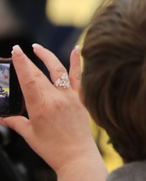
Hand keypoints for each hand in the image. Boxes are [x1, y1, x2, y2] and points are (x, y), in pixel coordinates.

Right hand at [0, 45, 105, 179]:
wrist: (76, 155)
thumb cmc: (52, 148)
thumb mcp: (29, 134)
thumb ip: (15, 122)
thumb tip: (2, 116)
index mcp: (40, 107)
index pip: (28, 81)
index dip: (21, 64)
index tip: (16, 51)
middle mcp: (56, 99)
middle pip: (40, 75)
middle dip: (28, 61)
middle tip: (20, 50)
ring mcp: (70, 96)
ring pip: (58, 70)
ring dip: (47, 56)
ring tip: (37, 47)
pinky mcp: (81, 98)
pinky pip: (79, 76)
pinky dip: (76, 62)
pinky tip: (75, 49)